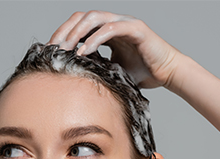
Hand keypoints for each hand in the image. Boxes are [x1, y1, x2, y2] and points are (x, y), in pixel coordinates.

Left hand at [48, 11, 181, 88]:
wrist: (168, 73)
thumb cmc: (143, 73)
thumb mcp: (112, 71)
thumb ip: (96, 68)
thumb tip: (73, 79)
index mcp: (108, 30)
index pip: (80, 25)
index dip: (64, 35)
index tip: (51, 52)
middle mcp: (115, 22)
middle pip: (83, 17)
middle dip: (65, 31)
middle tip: (53, 48)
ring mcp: (125, 23)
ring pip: (94, 18)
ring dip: (77, 32)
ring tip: (66, 49)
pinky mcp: (135, 28)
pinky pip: (110, 29)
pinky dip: (94, 39)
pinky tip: (84, 52)